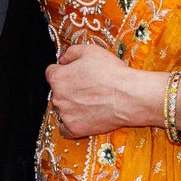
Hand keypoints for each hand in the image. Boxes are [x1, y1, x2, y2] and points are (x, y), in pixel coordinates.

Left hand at [47, 42, 167, 137]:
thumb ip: (71, 52)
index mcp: (58, 78)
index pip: (51, 73)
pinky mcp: (74, 129)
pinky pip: (65, 128)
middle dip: (68, 89)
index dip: (64, 71)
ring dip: (71, 106)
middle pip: (57, 92)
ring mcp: (65, 115)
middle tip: (87, 87)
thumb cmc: (112, 74)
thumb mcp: (90, 51)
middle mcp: (57, 97)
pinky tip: (85, 116)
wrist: (129, 97)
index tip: (74, 74)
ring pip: (62, 109)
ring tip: (91, 101)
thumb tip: (62, 59)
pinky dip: (73, 123)